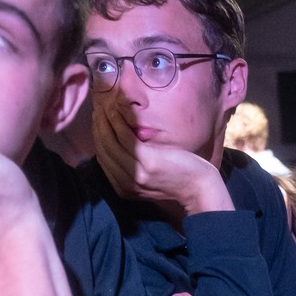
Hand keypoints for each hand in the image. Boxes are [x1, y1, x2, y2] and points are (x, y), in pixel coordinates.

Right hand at [92, 93, 229, 215]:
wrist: (199, 188)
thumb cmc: (177, 178)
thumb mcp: (148, 177)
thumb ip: (131, 166)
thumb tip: (118, 143)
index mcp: (123, 189)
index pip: (103, 159)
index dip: (98, 138)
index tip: (97, 122)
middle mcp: (126, 184)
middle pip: (104, 150)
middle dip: (98, 128)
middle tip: (96, 110)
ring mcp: (136, 173)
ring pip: (111, 142)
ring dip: (104, 122)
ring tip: (103, 107)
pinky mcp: (147, 161)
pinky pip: (125, 137)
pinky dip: (117, 122)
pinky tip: (115, 111)